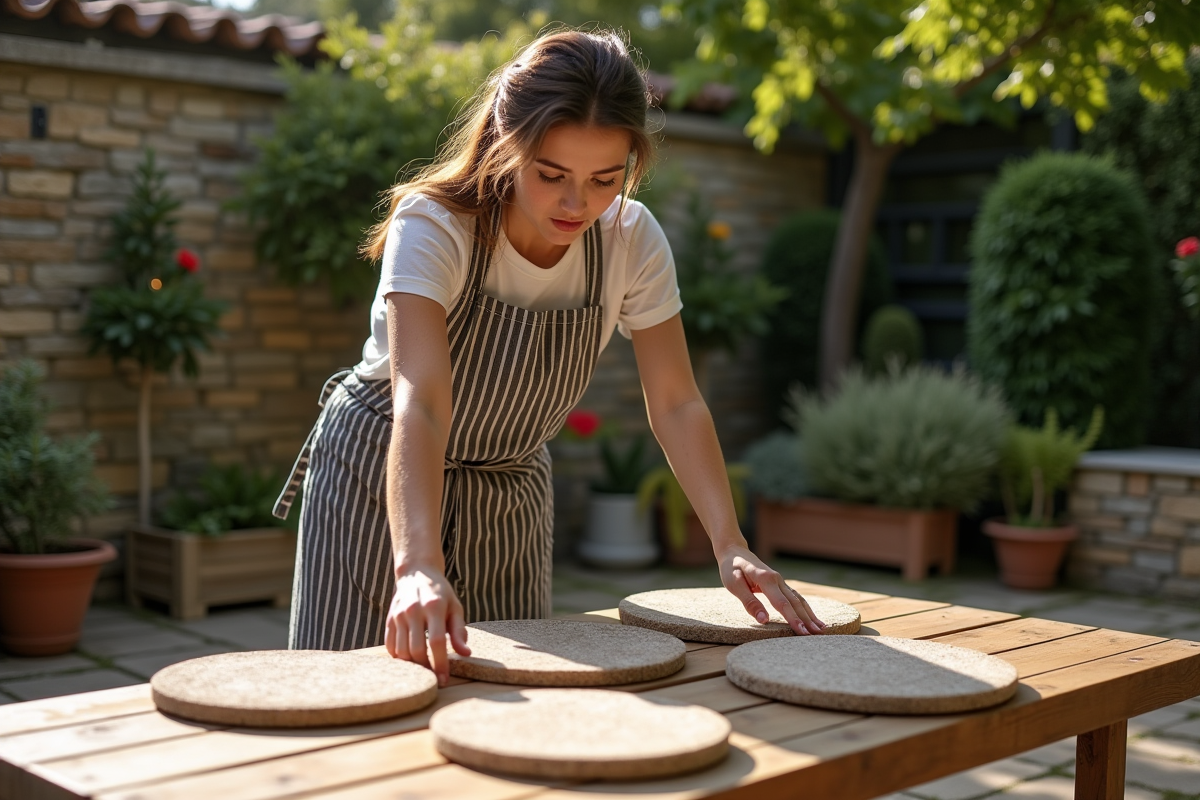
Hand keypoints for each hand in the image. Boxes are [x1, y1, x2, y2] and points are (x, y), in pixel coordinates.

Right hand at [386, 565, 470, 685]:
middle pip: (416, 649)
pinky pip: (390, 646)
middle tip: (434, 678)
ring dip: (412, 665)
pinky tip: (410, 660)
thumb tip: (466, 653)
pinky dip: (399, 657)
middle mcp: (413, 611)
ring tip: (423, 670)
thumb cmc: (440, 593)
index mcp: (433, 607)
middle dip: (426, 668)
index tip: (444, 679)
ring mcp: (398, 615)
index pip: (436, 642)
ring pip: (401, 651)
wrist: (416, 573)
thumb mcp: (455, 607)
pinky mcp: (389, 619)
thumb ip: (459, 631)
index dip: (440, 663)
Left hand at [717, 545, 825, 634]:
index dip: (793, 619)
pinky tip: (813, 618)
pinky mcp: (780, 584)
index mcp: (766, 579)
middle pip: (795, 603)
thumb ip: (750, 602)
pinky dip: (805, 608)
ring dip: (810, 615)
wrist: (734, 550)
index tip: (802, 632)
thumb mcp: (734, 584)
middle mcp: (777, 579)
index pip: (782, 603)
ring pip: (798, 600)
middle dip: (807, 620)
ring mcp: (780, 581)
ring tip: (821, 630)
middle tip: (817, 636)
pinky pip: (795, 597)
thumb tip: (764, 620)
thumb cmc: (731, 568)